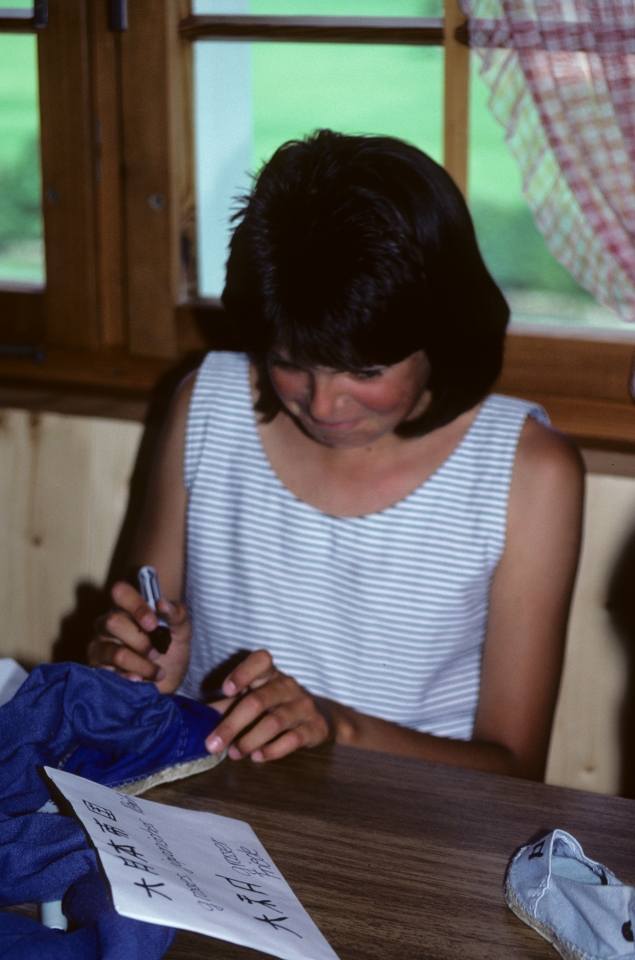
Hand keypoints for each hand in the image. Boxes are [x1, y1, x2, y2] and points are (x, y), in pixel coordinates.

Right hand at [87, 580, 190, 693]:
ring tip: (156, 671)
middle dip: (141, 641)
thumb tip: (162, 604)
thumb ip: (177, 613)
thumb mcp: (182, 629)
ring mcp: (100, 647)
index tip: (153, 624)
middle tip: (158, 651)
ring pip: (115, 652)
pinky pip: (111, 674)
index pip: (120, 592)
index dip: (136, 606)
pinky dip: (133, 678)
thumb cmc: (171, 649)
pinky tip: (142, 680)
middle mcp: (108, 624)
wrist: (169, 681)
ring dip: (142, 664)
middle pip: (113, 621)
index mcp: (128, 608)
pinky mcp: (97, 670)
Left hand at [205, 649, 329, 761]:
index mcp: (270, 674)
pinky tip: (258, 756)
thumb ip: (228, 707)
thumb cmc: (276, 706)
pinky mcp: (315, 726)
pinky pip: (293, 739)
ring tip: (234, 754)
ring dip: (250, 740)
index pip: (261, 661)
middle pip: (258, 701)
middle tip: (213, 745)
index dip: (243, 673)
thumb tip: (195, 717)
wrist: (319, 717)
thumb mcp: (254, 699)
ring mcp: (303, 705)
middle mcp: (287, 685)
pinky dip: (273, 750)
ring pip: (274, 722)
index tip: (226, 690)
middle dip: (232, 724)